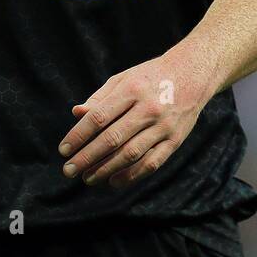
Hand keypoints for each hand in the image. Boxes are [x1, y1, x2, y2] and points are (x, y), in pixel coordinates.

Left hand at [57, 47, 214, 189]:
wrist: (193, 74)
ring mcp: (164, 126)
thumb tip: (76, 114)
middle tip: (69, 170)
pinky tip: (114, 181)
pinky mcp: (175, 140)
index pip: (98, 118)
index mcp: (131, 90)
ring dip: (106, 170)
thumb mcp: (123, 79)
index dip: (78, 136)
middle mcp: (148, 109)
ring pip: (130, 154)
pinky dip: (132, 175)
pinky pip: (152, 163)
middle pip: (112, 139)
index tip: (63, 150)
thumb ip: (99, 98)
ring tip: (88, 178)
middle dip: (87, 157)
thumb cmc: (150, 77)